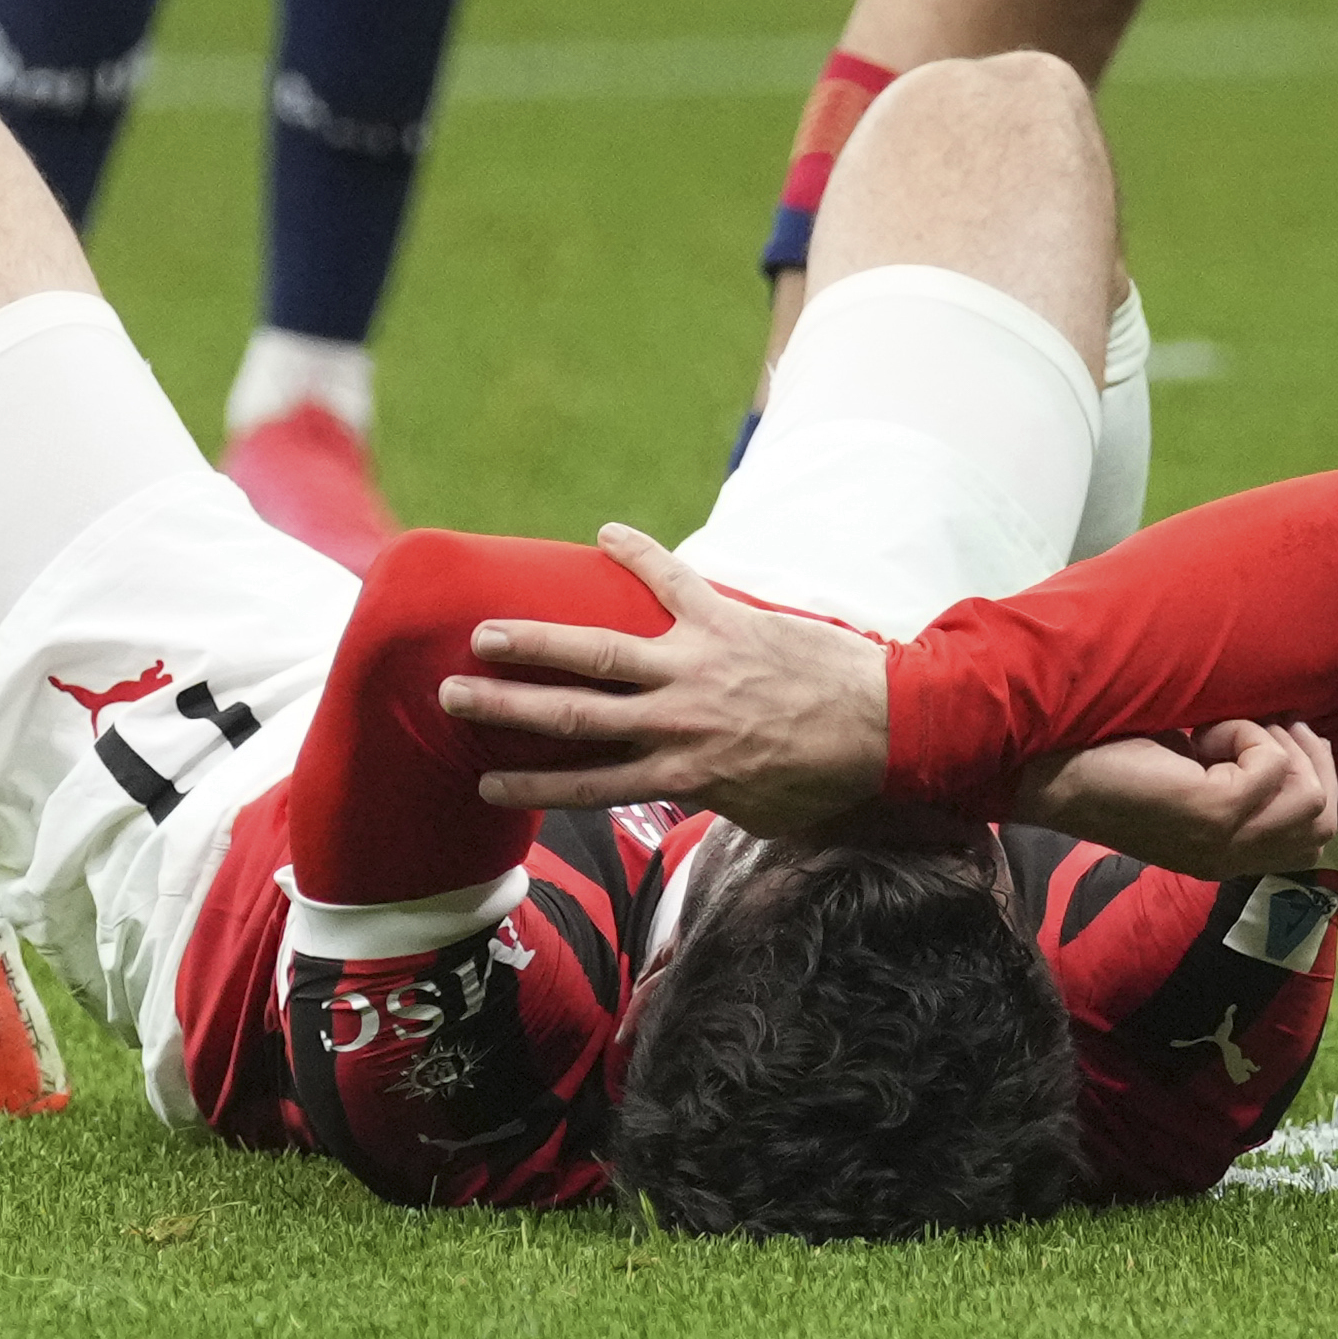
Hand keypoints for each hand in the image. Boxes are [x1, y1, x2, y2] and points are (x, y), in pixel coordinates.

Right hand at [436, 523, 889, 834]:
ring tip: (487, 631)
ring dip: (538, 640)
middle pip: (571, 714)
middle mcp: (675, 721)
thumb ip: (711, 794)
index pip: (587, 784)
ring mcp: (697, 665)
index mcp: (681, 772)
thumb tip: (688, 788)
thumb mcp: (759, 808)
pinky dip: (641, 552)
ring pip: (599, 651)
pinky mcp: (726, 620)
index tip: (483, 779)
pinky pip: (673, 580)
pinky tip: (606, 530)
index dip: (531, 782)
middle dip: (506, 705)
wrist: (888, 728)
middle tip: (449, 691)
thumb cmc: (827, 778)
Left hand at [1011, 721, 1337, 881]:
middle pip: (1324, 826)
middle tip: (1263, 726)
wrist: (1046, 770)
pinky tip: (1200, 734)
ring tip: (1221, 732)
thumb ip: (1236, 771)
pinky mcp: (1212, 817)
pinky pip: (1271, 769)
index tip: (1274, 733)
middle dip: (1311, 762)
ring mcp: (1224, 843)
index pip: (1316, 839)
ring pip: (1311, 802)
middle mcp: (1230, 860)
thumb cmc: (1106, 757)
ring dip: (1277, 747)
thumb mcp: (1189, 770)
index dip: (1315, 778)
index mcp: (1227, 854)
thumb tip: (1286, 729)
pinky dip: (1247, 735)